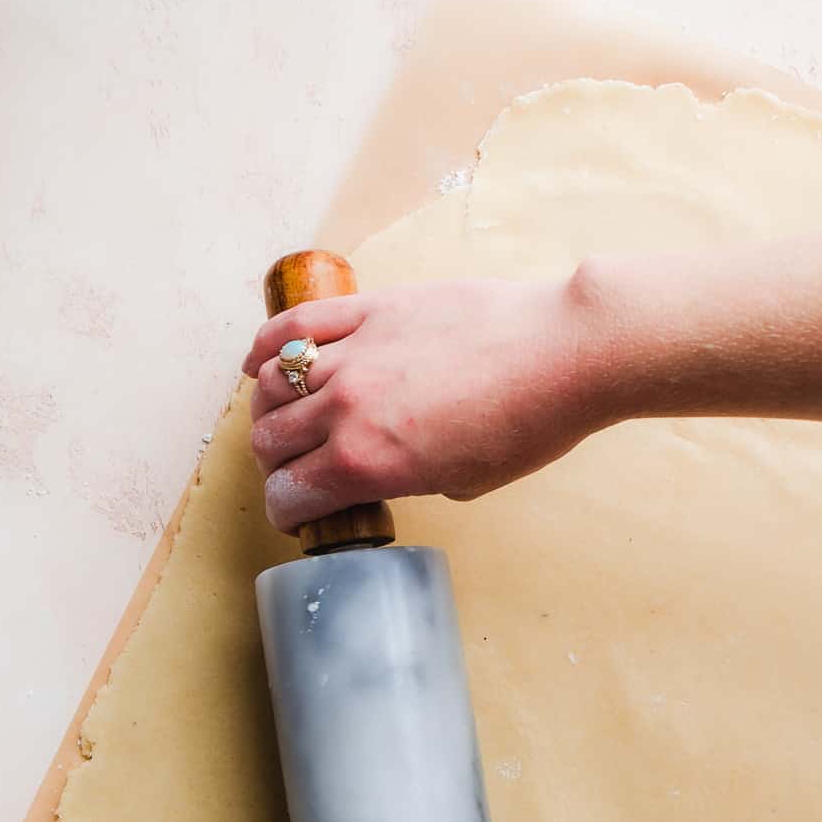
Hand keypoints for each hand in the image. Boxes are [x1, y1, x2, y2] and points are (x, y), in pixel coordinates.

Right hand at [242, 277, 600, 532]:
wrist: (561, 352)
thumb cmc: (528, 424)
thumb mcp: (464, 481)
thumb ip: (406, 477)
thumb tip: (381, 468)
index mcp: (366, 464)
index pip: (288, 493)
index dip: (287, 510)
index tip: (296, 511)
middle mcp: (345, 409)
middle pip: (269, 440)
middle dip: (276, 464)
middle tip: (296, 467)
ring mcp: (353, 353)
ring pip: (273, 385)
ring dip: (270, 410)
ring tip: (287, 417)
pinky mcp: (370, 310)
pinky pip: (295, 326)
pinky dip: (267, 348)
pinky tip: (260, 363)